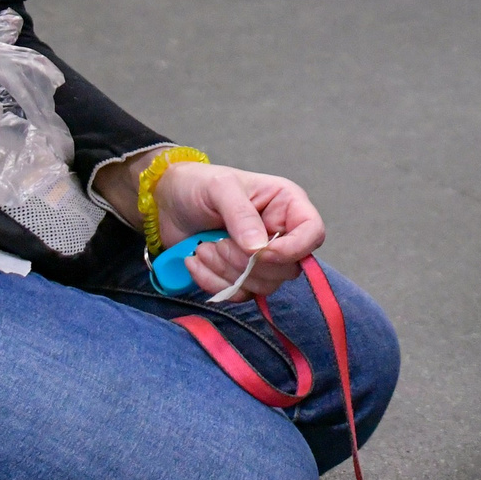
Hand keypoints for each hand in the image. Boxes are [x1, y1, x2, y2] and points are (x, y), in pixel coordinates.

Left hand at [154, 160, 325, 299]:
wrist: (168, 203)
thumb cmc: (198, 184)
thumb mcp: (220, 187)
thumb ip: (241, 214)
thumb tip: (259, 248)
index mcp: (286, 205)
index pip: (313, 234)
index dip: (293, 249)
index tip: (261, 252)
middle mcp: (281, 233)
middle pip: (288, 269)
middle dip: (247, 262)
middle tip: (217, 244)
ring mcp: (263, 259)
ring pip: (263, 286)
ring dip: (227, 272)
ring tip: (203, 249)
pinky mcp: (243, 277)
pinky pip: (240, 294)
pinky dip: (214, 283)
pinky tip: (196, 260)